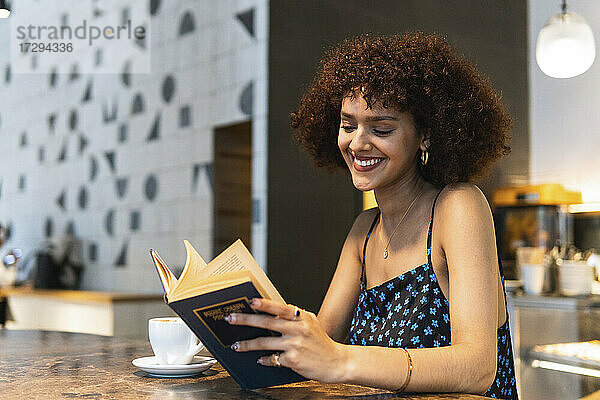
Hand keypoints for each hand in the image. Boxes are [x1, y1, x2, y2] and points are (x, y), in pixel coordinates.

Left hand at [225, 298, 347, 382]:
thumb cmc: (321, 342)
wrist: (337, 362)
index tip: (250, 301)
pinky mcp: (293, 360)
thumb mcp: (311, 323)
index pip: (280, 307)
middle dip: (245, 320)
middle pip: (267, 323)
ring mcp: (295, 345)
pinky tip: (259, 360)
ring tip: (236, 345)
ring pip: (264, 343)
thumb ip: (293, 317)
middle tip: (231, 319)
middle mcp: (298, 329)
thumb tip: (271, 313)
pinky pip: (272, 359)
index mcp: (302, 317)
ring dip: (247, 344)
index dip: (264, 304)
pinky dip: (264, 359)